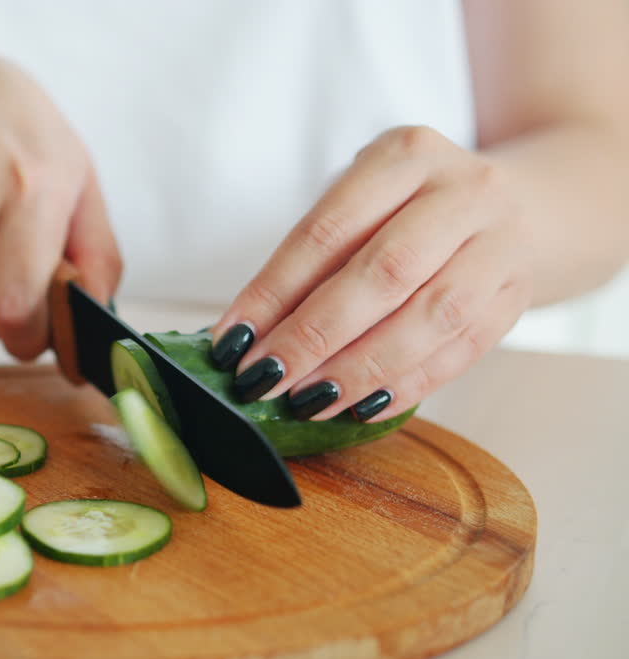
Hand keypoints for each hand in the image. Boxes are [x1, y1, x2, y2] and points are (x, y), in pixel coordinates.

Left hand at [210, 126, 535, 421]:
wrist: (522, 204)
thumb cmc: (409, 208)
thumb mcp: (361, 202)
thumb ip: (312, 258)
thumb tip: (247, 336)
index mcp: (406, 155)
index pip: (327, 231)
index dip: (274, 291)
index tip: (231, 341)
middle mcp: (464, 192)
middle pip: (384, 272)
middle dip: (315, 335)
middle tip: (265, 378)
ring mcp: (501, 244)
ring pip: (431, 317)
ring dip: (361, 369)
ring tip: (307, 402)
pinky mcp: (517, 296)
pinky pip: (462, 351)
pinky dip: (406, 386)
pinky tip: (360, 409)